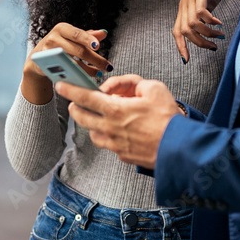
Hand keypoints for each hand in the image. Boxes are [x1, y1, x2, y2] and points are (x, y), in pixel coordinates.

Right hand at [21, 24, 109, 104]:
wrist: (39, 58)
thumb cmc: (60, 44)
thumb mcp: (72, 38)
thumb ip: (88, 36)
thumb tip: (104, 33)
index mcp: (62, 29)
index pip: (77, 34)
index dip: (88, 40)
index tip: (98, 46)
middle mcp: (53, 38)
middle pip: (78, 50)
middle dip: (95, 59)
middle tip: (107, 66)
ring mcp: (48, 53)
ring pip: (73, 63)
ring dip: (89, 70)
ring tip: (99, 73)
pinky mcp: (46, 66)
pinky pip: (65, 72)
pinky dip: (77, 75)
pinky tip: (87, 77)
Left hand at [58, 75, 180, 169]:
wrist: (179, 149)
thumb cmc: (168, 119)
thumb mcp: (154, 89)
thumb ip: (134, 83)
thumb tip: (125, 87)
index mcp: (115, 110)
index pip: (85, 98)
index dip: (70, 90)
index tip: (60, 85)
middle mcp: (110, 129)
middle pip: (82, 118)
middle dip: (75, 108)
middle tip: (74, 103)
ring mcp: (115, 145)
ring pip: (93, 134)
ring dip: (91, 124)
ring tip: (99, 118)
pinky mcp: (122, 156)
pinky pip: (109, 145)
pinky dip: (108, 137)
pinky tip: (117, 132)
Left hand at [174, 0, 239, 61]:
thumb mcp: (210, 2)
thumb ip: (206, 16)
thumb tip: (208, 32)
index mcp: (185, 7)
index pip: (177, 31)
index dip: (181, 46)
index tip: (187, 60)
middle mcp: (184, 2)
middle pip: (185, 31)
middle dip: (199, 43)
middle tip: (214, 46)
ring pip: (192, 24)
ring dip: (207, 34)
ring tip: (220, 35)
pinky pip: (201, 12)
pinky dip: (210, 22)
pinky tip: (219, 23)